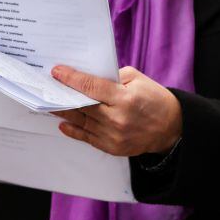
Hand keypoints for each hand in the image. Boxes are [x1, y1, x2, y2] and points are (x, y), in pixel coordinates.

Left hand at [51, 65, 182, 156]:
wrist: (171, 128)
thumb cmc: (155, 100)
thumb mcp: (140, 80)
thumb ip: (114, 77)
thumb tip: (90, 79)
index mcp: (125, 98)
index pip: (91, 87)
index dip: (71, 78)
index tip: (57, 72)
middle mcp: (117, 119)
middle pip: (81, 106)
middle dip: (62, 95)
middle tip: (48, 87)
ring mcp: (113, 135)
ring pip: (80, 122)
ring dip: (63, 112)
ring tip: (50, 103)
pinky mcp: (111, 147)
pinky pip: (86, 137)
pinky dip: (73, 130)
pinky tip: (63, 122)